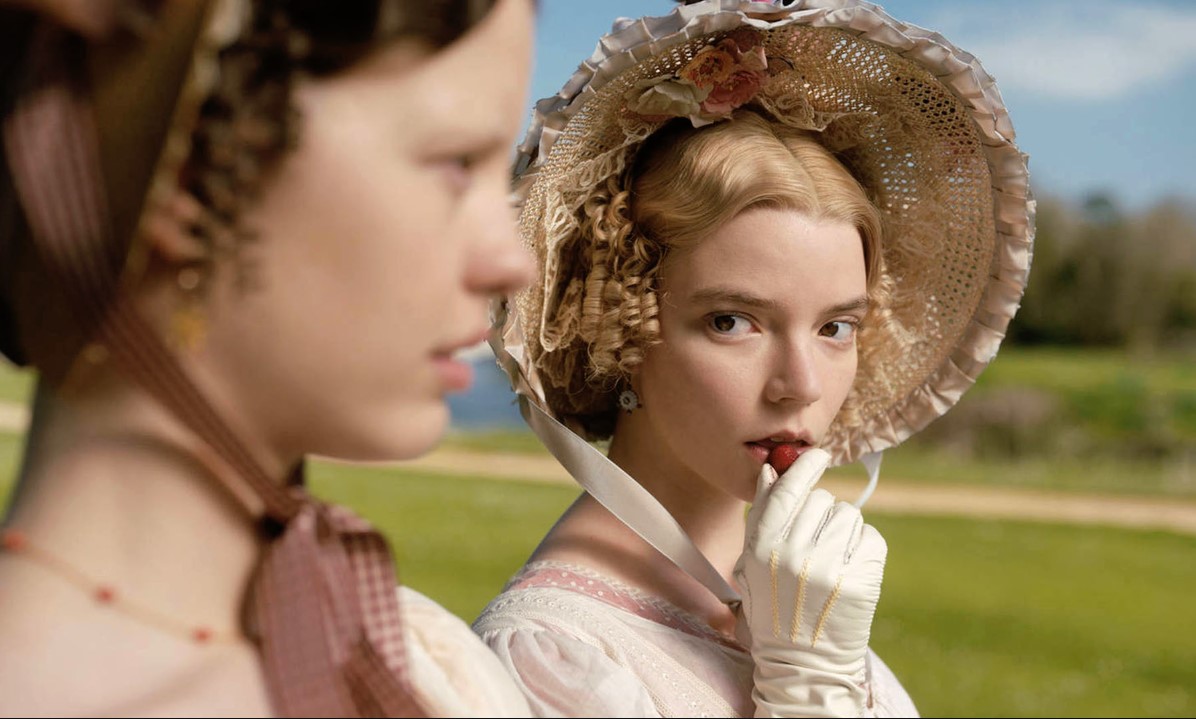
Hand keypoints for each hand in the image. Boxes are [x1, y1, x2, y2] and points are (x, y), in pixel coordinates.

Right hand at [733, 448, 886, 716]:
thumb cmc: (775, 608)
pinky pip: (872, 538)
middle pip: (821, 500)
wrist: (803, 662)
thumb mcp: (753, 564)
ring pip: (849, 515)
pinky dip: (865, 548)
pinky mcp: (860, 581)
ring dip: (845, 530)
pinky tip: (851, 568)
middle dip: (823, 513)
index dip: (806, 466)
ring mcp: (828, 567)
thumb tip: (772, 470)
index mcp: (762, 547)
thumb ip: (762, 517)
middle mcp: (793, 554)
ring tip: (834, 559)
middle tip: (819, 541)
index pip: (788, 489)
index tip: (819, 455)